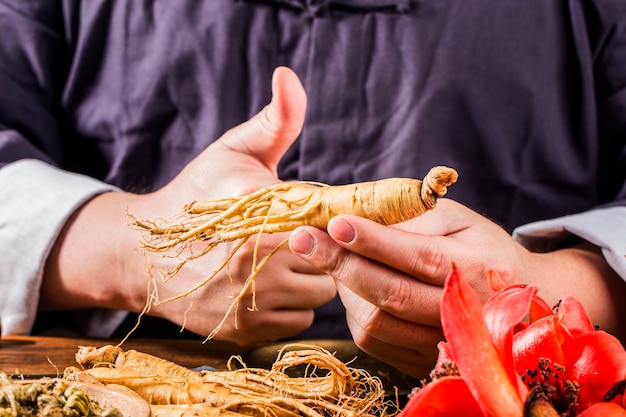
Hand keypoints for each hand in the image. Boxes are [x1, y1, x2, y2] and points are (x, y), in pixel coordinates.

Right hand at [41, 67, 336, 345]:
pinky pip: (299, 320)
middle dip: (322, 246)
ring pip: (321, 293)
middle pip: (334, 259)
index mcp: (259, 210)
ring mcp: (251, 299)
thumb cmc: (196, 194)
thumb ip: (274, 120)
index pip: (333, 220)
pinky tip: (269, 285)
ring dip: (311, 277)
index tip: (321, 214)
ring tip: (282, 258)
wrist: (143, 251)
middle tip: (294, 234)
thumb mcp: (232, 150)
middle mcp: (257, 260)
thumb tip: (289, 75)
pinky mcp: (245, 329)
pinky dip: (292, 306)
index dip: (334, 217)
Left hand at [289, 198, 625, 376]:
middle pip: (392, 294)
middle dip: (341, 264)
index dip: (373, 240)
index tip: (333, 222)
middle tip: (302, 238)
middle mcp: (470, 312)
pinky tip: (350, 285)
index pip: (419, 256)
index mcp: (484, 267)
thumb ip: (411, 218)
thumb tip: (352, 215)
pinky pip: (375, 340)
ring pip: (378, 322)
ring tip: (328, 256)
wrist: (519, 300)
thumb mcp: (456, 220)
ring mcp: (447, 344)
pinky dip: (353, 310)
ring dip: (343, 287)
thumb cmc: (481, 248)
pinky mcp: (427, 362)